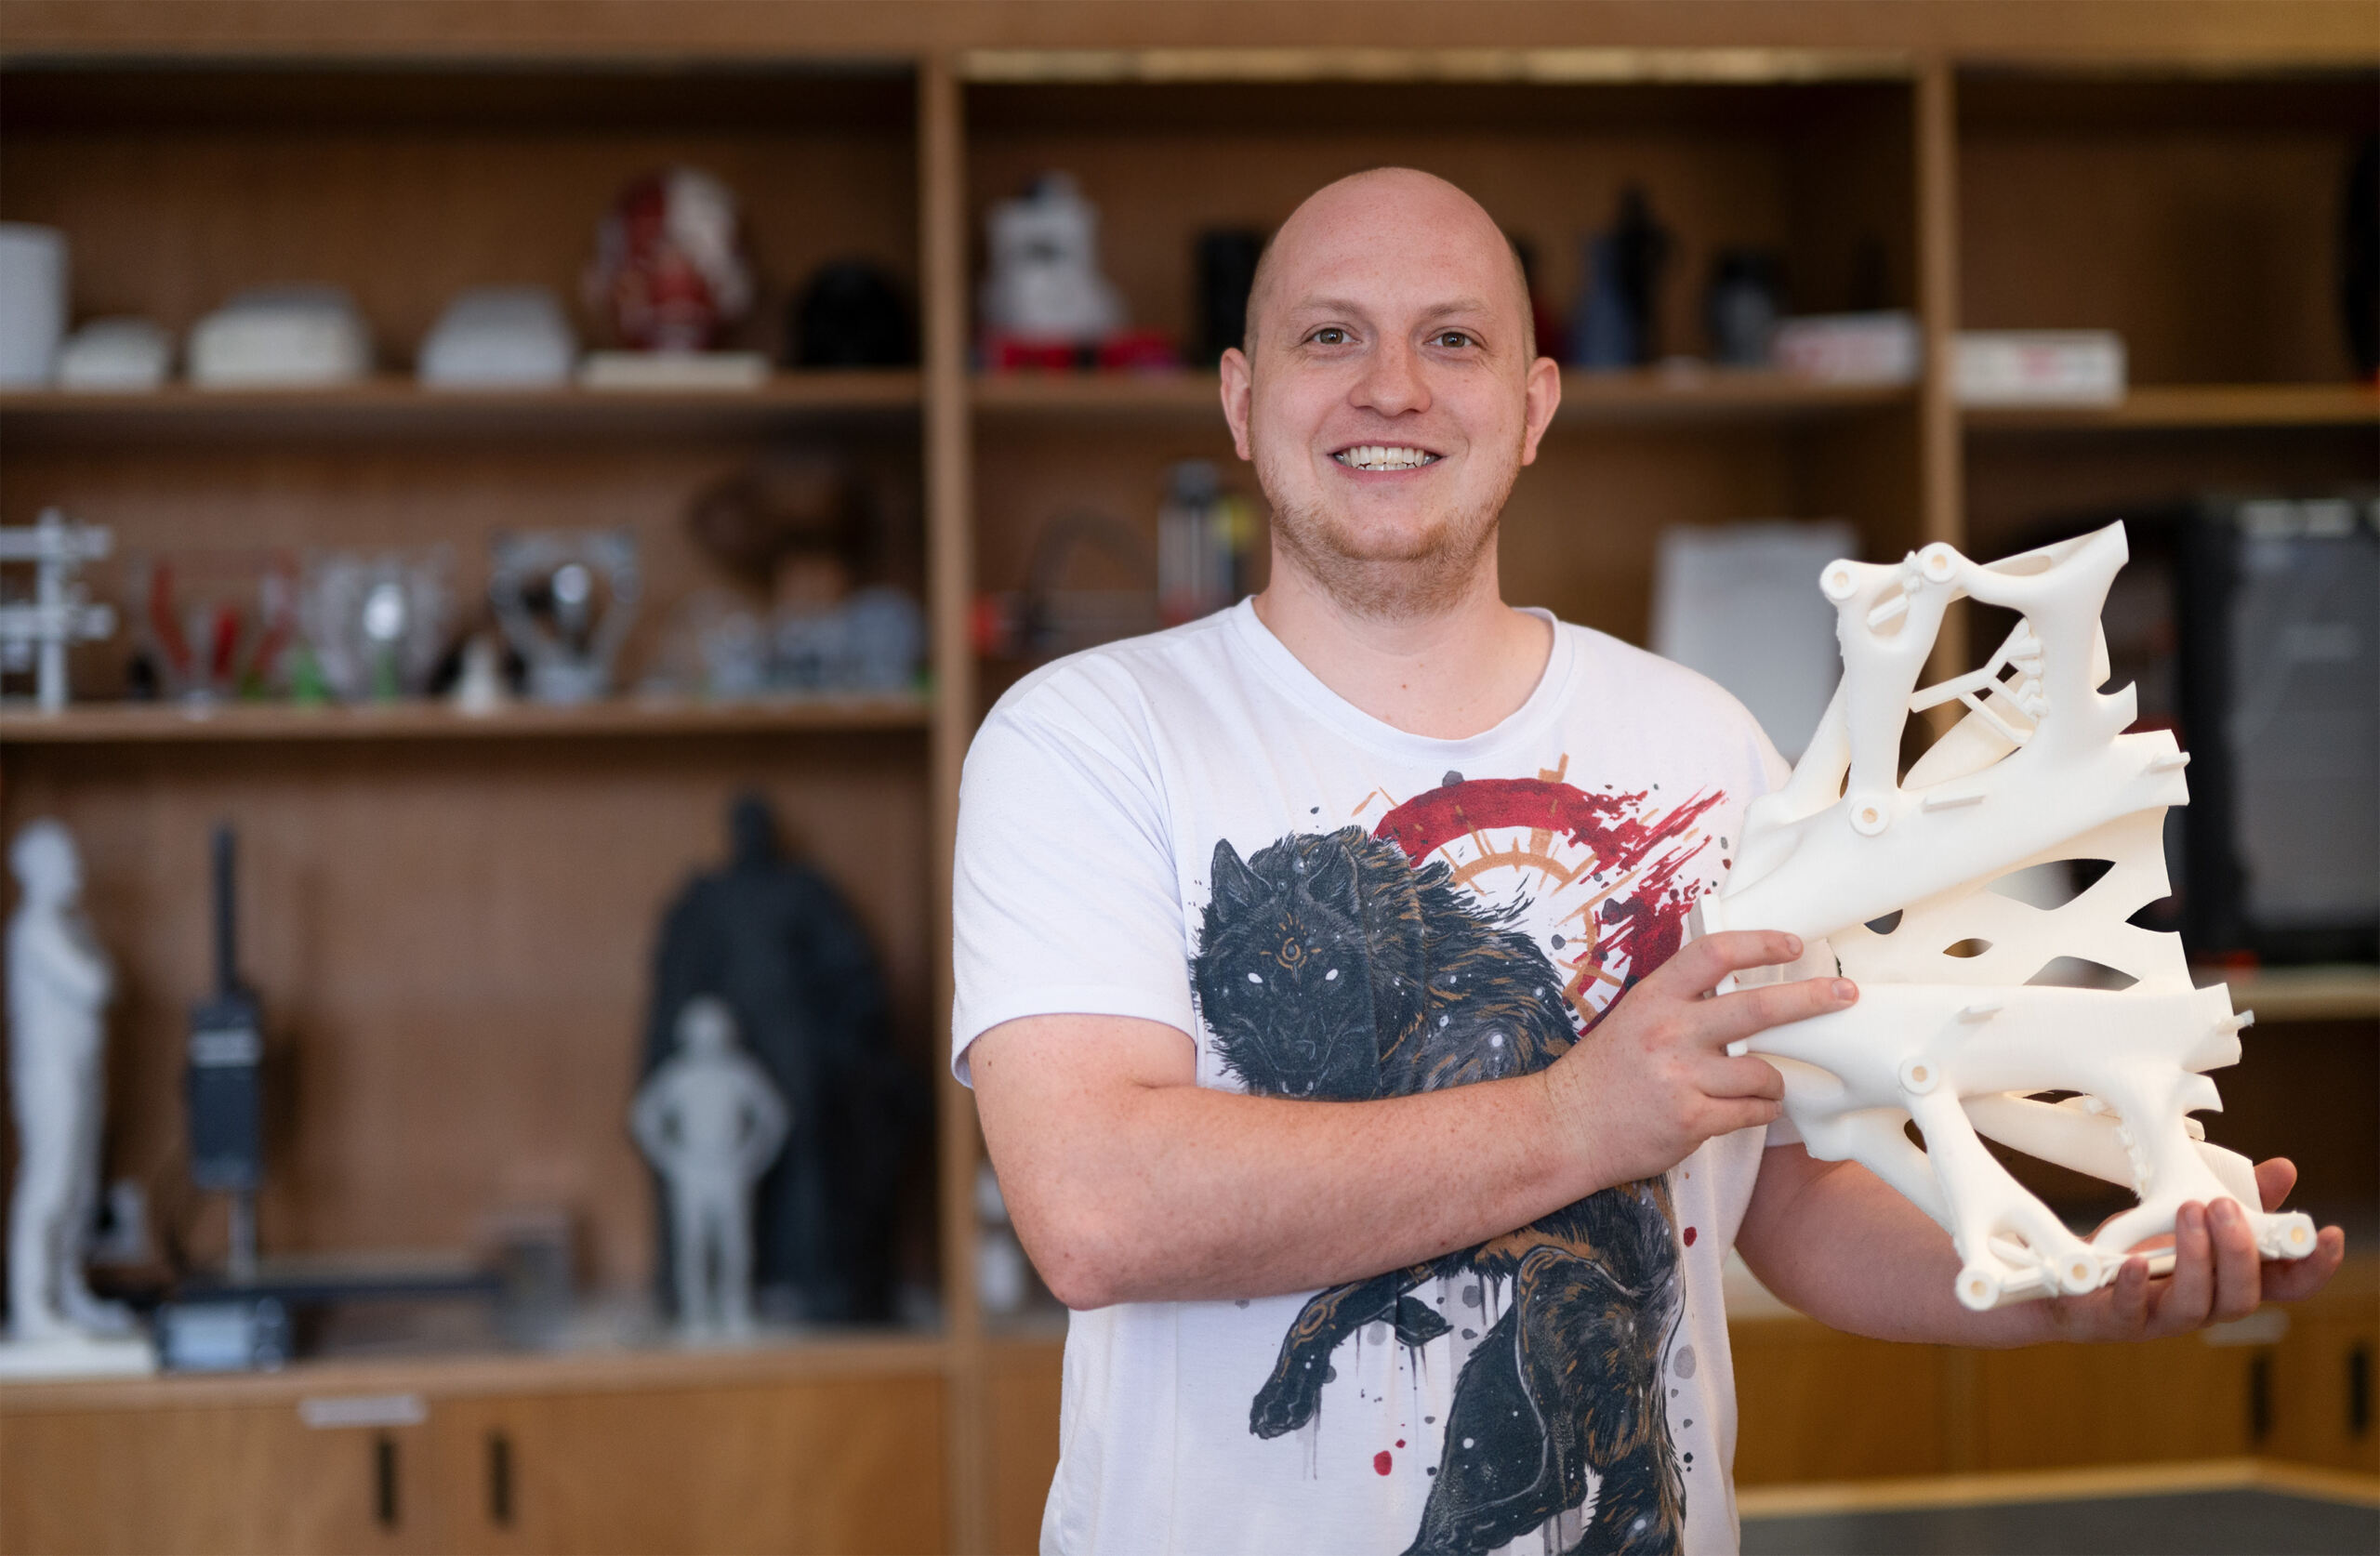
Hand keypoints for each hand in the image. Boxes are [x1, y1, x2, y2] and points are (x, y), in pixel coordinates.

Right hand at [1540, 930, 1856, 1188]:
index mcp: (1654, 997)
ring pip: (1763, 1073)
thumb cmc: (1605, 1074)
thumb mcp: (1635, 1018)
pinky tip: (1750, 1109)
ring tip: (1764, 1086)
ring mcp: (1680, 1077)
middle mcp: (1669, 1031)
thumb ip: (1683, 1002)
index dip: (1760, 943)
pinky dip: (1760, 1111)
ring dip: (1775, 1082)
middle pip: (1757, 1007)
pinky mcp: (1691, 1120)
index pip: (1714, 954)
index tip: (1793, 943)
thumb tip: (1743, 988)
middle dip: (1811, 999)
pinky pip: (1751, 1112)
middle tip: (1844, 994)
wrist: (1566, 1126)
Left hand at [2039, 1158, 2346, 1341]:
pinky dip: (2138, 1288)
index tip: (2328, 1235)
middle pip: (2241, 1297)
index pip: (2284, 1286)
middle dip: (2240, 1252)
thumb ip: (2237, 1197)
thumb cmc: (2137, 1250)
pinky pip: (2131, 1312)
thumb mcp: (2186, 1214)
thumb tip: (2284, 1170)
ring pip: (2195, 1306)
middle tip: (2224, 1207)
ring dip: (2197, 1259)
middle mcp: (2202, 1306)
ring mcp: (2160, 1319)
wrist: (2064, 1283)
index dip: (2311, 1267)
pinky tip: (2139, 1263)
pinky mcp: (2116, 1321)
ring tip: (2189, 1211)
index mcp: (2225, 1282)